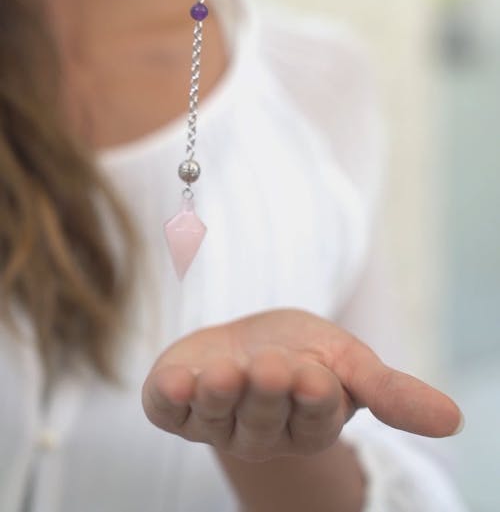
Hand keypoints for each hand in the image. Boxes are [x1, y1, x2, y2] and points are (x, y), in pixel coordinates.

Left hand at [142, 308, 462, 461]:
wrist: (248, 337)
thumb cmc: (303, 348)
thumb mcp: (349, 359)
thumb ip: (391, 391)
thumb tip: (455, 421)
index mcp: (309, 422)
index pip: (315, 419)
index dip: (314, 400)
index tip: (316, 375)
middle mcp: (261, 430)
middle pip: (266, 419)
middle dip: (269, 393)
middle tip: (273, 367)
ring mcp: (215, 421)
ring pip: (219, 416)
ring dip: (220, 396)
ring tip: (223, 372)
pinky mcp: (174, 406)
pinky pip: (168, 409)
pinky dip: (170, 397)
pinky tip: (175, 382)